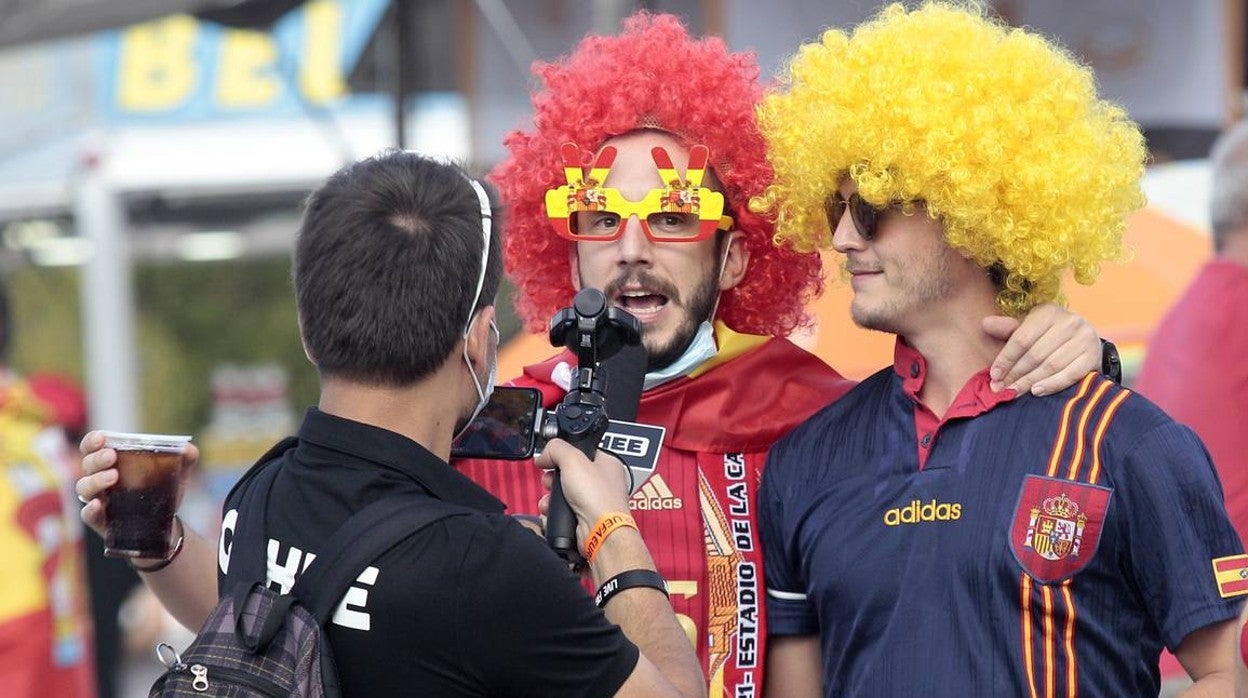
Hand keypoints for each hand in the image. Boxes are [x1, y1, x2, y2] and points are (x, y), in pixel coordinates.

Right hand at [75, 430, 198, 537]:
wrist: (164, 522)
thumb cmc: (163, 489)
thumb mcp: (176, 472)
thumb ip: (185, 458)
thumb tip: (188, 449)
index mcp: (111, 462)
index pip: (92, 447)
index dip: (92, 440)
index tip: (102, 438)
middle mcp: (99, 478)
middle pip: (87, 464)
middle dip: (97, 458)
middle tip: (112, 457)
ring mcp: (97, 499)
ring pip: (84, 487)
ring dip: (95, 480)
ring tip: (114, 477)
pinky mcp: (99, 520)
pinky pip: (87, 514)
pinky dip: (90, 508)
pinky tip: (99, 504)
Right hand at [534, 439, 630, 543]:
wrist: (600, 532)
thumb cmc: (598, 498)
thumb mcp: (573, 460)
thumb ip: (556, 449)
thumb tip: (545, 454)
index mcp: (607, 463)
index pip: (581, 451)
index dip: (564, 455)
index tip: (551, 458)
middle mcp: (603, 482)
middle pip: (569, 473)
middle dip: (554, 477)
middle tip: (551, 479)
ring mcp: (594, 501)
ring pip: (564, 493)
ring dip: (551, 496)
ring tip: (550, 498)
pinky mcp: (585, 517)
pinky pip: (564, 509)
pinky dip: (554, 510)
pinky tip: (551, 510)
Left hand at [984, 303, 1099, 395]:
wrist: (1083, 340)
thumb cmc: (1047, 335)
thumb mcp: (1028, 328)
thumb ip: (1008, 329)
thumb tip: (985, 324)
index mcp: (1048, 312)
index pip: (1022, 338)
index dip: (1006, 358)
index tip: (994, 375)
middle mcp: (1069, 322)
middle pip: (1035, 354)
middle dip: (1015, 374)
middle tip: (1001, 389)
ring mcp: (1084, 338)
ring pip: (1051, 365)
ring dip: (1030, 381)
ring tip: (1014, 392)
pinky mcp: (1093, 356)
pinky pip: (1070, 374)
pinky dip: (1052, 384)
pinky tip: (1036, 391)